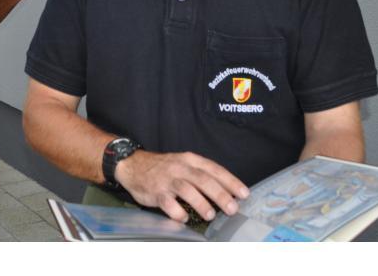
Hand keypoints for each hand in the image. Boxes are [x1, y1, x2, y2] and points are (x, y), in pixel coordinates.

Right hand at [115, 150, 249, 222]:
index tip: (243, 193)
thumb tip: (226, 191)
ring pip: (187, 189)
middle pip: (203, 180)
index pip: (214, 169)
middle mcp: (180, 167)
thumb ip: (201, 174)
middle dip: (220, 194)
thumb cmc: (164, 167)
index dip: (230, 181)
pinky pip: (168, 203)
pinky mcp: (156, 192)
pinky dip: (177, 211)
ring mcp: (167, 180)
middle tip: (232, 208)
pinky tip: (184, 218)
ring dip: (201, 203)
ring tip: (211, 215)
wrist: (133, 165)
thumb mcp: (183, 163)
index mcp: (190, 159)